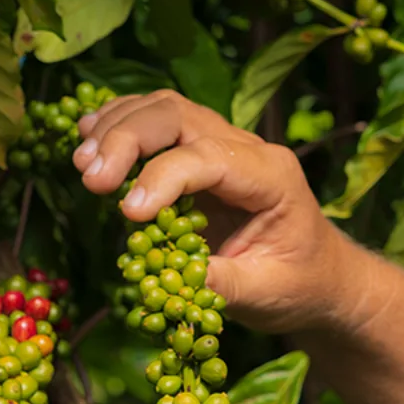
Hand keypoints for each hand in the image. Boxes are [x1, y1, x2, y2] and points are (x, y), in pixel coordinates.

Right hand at [73, 90, 358, 333]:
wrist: (320, 276)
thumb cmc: (299, 284)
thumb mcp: (265, 294)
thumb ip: (221, 284)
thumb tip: (166, 277)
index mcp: (272, 177)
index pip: (209, 157)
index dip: (163, 178)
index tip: (128, 212)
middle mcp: (247, 149)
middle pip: (178, 115)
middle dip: (128, 139)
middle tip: (90, 178)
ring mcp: (221, 145)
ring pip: (164, 109)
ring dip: (117, 127)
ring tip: (82, 163)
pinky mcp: (198, 155)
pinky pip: (157, 122)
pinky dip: (120, 125)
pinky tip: (88, 140)